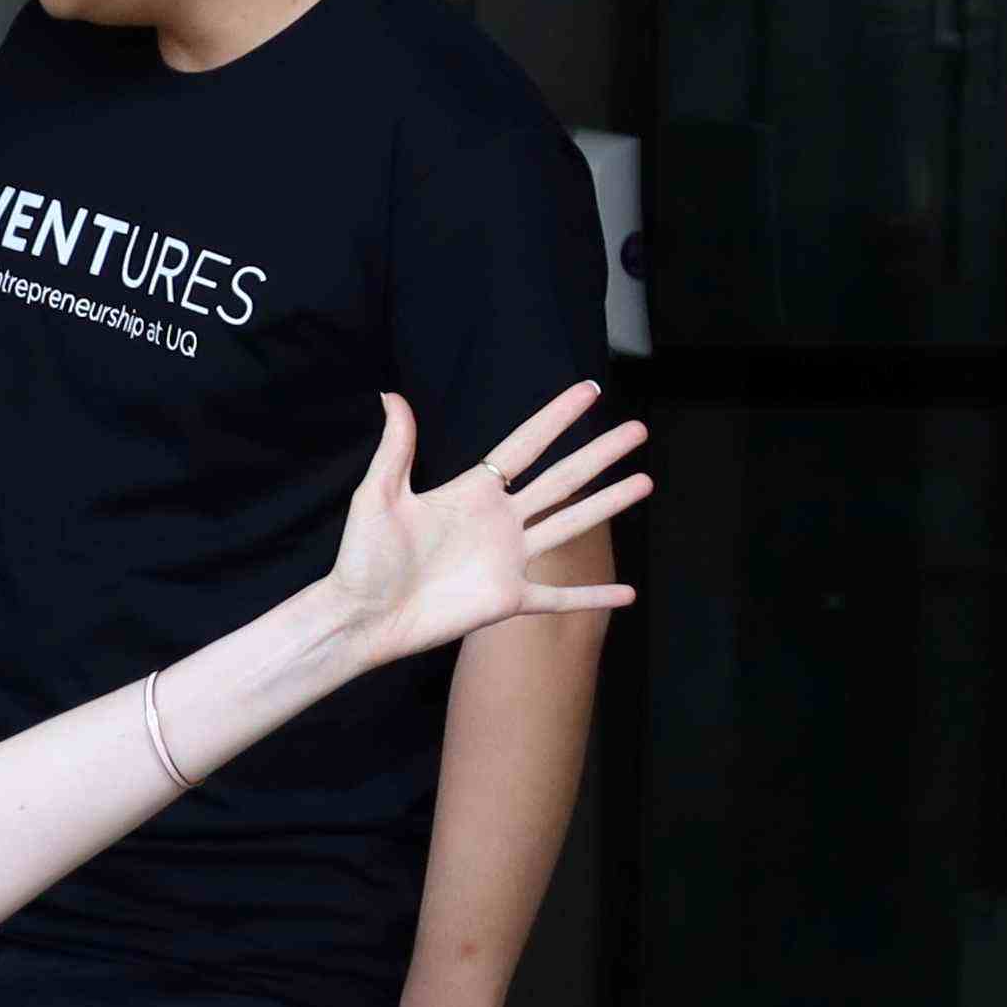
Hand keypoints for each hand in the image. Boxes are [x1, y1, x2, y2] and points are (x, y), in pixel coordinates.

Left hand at [312, 380, 647, 670]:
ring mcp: (508, 561)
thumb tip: (392, 395)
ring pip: (570, 526)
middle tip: (637, 431)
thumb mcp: (378, 495)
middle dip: (599, 455)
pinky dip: (594, 596)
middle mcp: (498, 522)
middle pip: (561, 480)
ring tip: (645, 481)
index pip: (524, 447)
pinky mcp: (509, 599)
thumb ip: (396, 449)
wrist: (361, 615)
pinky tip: (628, 593)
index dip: (556, 418)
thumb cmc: (363, 557)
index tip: (589, 391)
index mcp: (472, 493)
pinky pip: (561, 598)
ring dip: (608, 505)